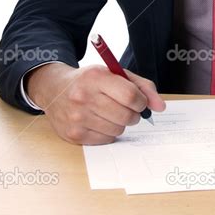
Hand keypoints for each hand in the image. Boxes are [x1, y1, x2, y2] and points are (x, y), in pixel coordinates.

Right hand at [24, 63, 165, 144]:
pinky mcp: (73, 135)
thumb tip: (160, 106)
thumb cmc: (90, 80)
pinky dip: (108, 133)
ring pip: (117, 130)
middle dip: (133, 114)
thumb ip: (142, 86)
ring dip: (120, 124)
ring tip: (110, 113)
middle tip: (127, 109)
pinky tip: (100, 121)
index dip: (141, 101)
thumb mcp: (115, 74)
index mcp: (96, 77)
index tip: (140, 101)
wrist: (54, 89)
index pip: (130, 95)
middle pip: (126, 116)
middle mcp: (84, 97)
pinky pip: (105, 140)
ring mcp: (77, 118)